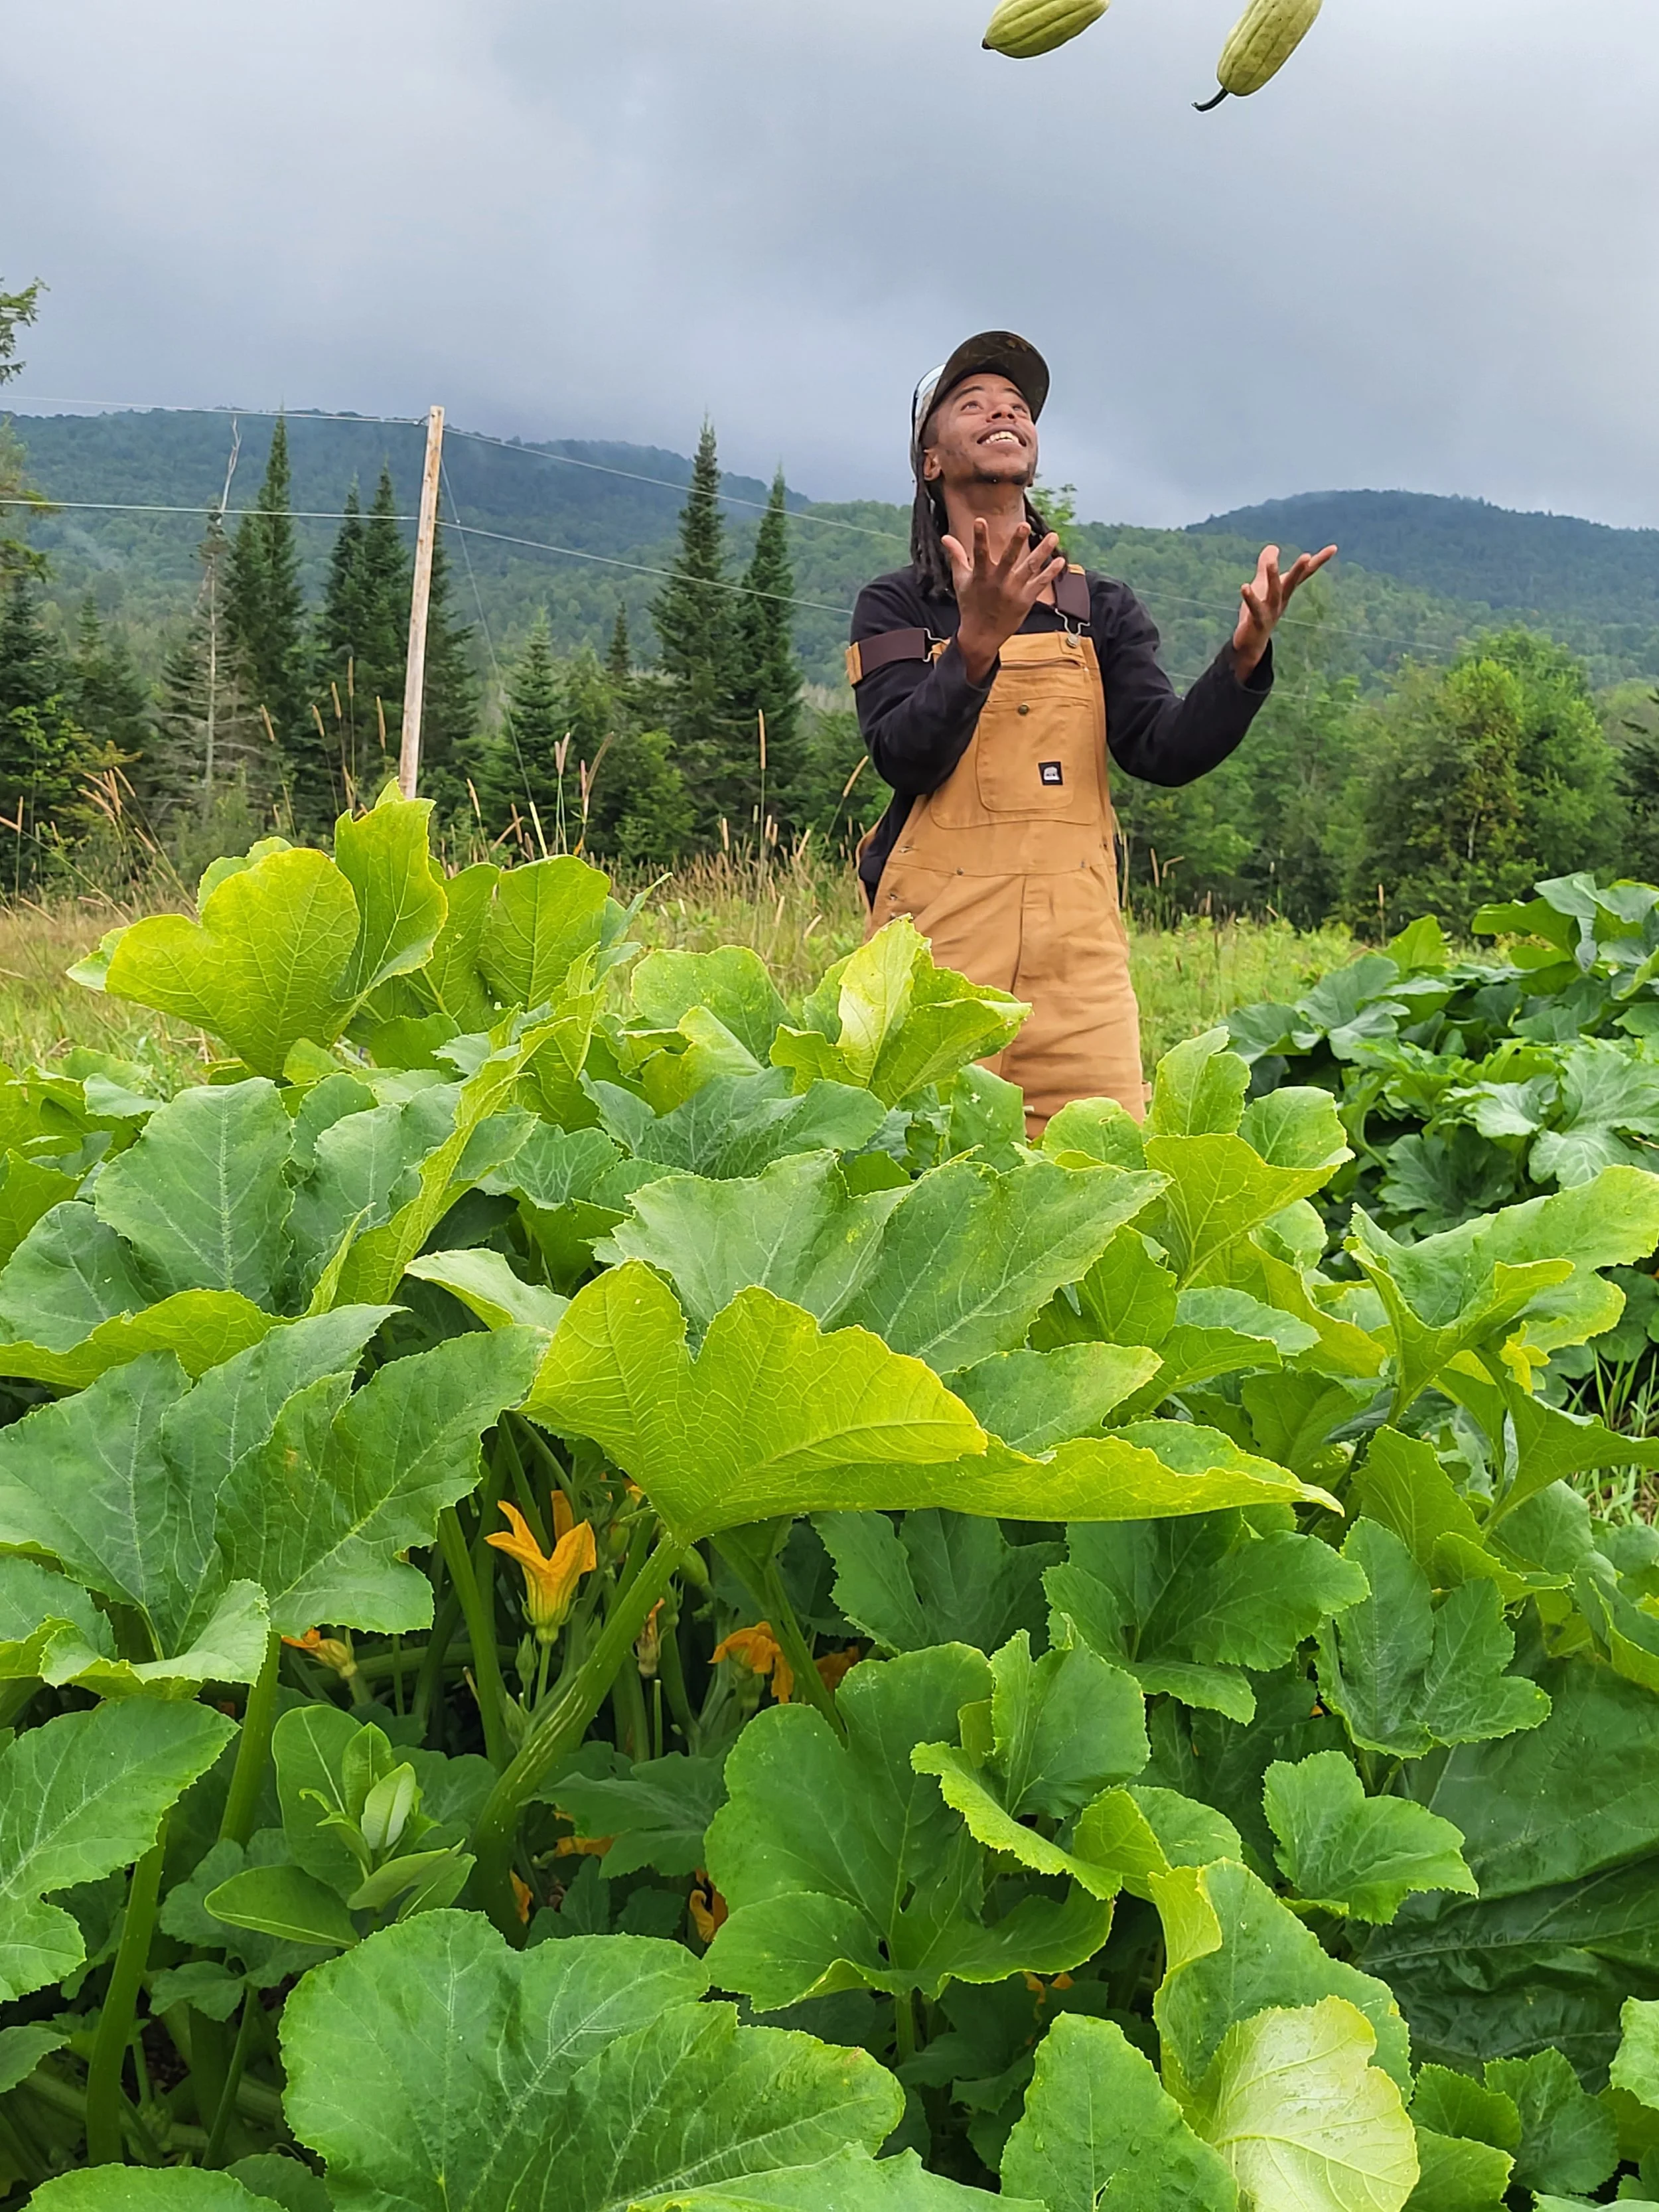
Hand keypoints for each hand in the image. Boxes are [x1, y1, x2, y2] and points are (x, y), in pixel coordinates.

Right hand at [942, 518, 1067, 682]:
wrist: (981, 636)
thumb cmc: (970, 605)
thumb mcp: (961, 581)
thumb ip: (957, 557)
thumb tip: (945, 537)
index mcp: (980, 577)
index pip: (979, 554)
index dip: (979, 537)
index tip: (979, 520)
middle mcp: (998, 583)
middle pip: (1009, 559)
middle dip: (1016, 542)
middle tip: (1024, 525)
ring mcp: (1013, 592)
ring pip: (1030, 568)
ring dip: (1043, 552)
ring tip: (1053, 535)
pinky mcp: (1025, 601)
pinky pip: (1040, 584)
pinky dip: (1050, 573)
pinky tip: (1060, 560)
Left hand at [1232, 541, 1336, 677]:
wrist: (1251, 643)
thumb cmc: (1258, 612)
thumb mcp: (1262, 585)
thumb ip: (1265, 565)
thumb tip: (1273, 547)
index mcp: (1286, 590)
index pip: (1304, 573)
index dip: (1319, 561)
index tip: (1334, 548)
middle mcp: (1282, 600)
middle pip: (1292, 582)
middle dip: (1299, 569)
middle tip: (1307, 556)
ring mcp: (1271, 611)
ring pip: (1274, 593)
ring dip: (1274, 578)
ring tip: (1271, 563)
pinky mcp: (1258, 621)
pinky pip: (1254, 608)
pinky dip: (1250, 598)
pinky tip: (1244, 586)